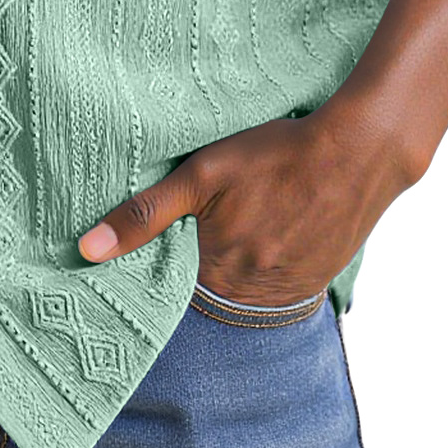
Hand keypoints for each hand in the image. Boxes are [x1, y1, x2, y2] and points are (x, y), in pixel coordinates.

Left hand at [76, 99, 420, 306]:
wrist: (359, 152)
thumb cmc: (276, 155)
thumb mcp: (202, 174)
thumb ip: (144, 214)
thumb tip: (88, 251)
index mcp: (216, 273)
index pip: (170, 295)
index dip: (156, 278)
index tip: (143, 264)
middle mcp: (251, 293)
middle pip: (206, 296)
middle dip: (193, 274)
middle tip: (194, 239)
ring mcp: (287, 291)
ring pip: (242, 293)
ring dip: (229, 273)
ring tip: (232, 235)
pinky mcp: (314, 281)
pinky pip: (276, 287)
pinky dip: (263, 269)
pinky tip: (264, 236)